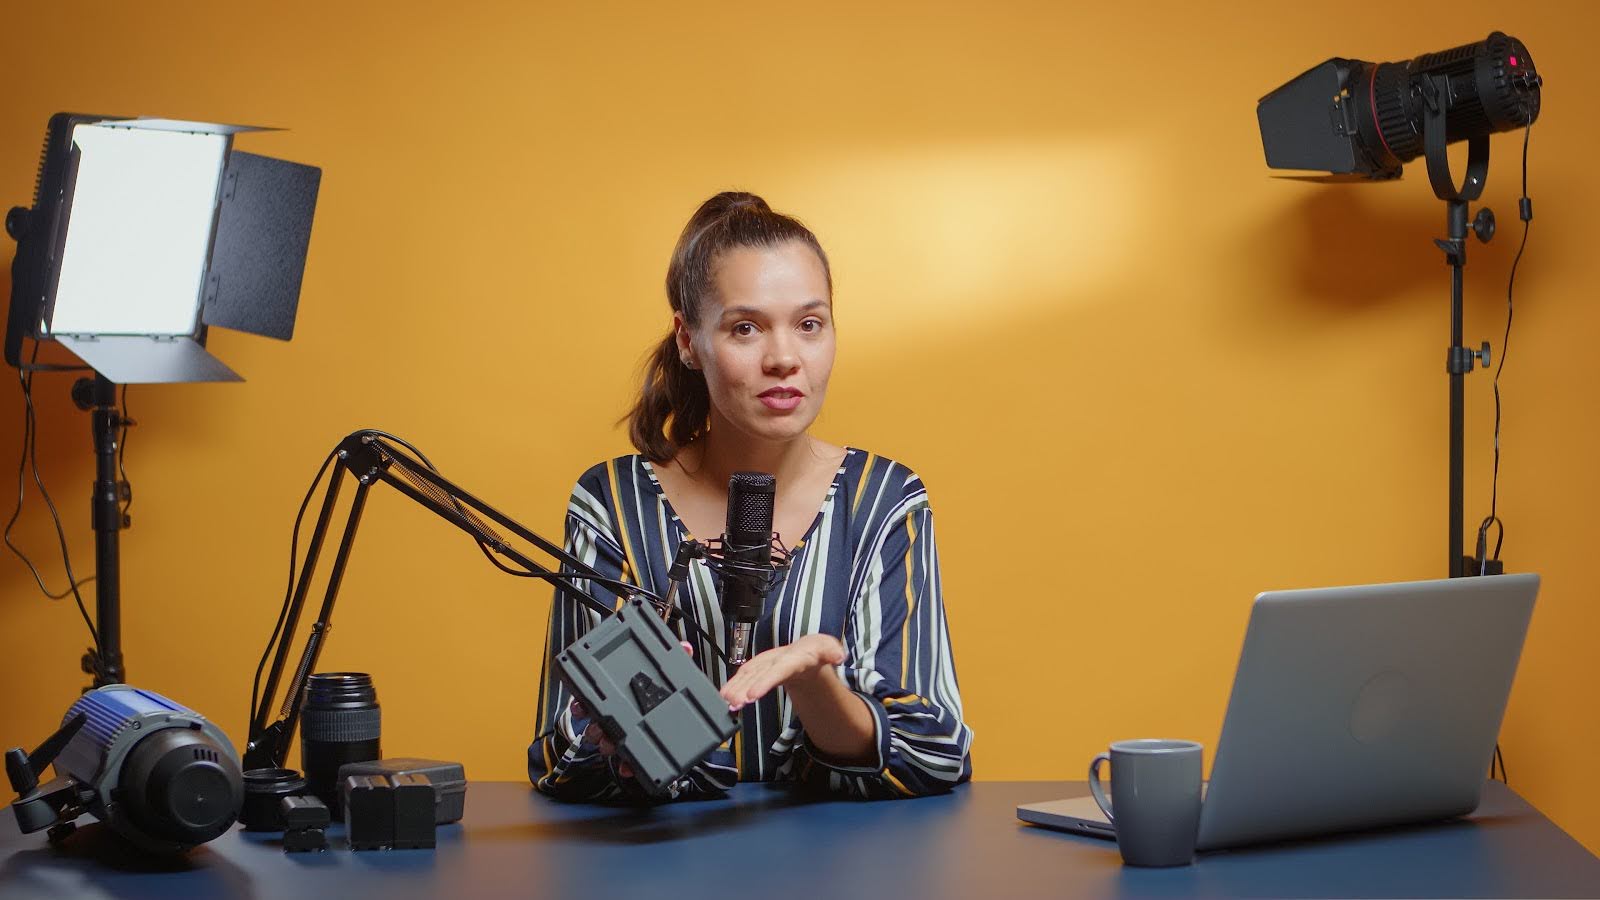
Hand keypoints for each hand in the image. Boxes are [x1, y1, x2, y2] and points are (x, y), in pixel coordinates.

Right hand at [572, 641, 694, 779]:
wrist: (695, 723)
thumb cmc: (678, 694)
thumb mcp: (679, 674)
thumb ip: (680, 659)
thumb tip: (685, 647)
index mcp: (625, 694)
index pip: (596, 697)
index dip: (583, 703)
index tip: (580, 706)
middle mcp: (621, 716)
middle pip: (596, 723)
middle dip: (593, 728)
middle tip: (598, 728)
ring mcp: (629, 736)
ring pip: (607, 743)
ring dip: (606, 745)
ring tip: (611, 745)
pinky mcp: (640, 753)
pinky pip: (627, 762)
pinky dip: (626, 766)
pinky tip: (628, 767)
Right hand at [721, 633, 845, 710]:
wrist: (805, 650)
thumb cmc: (814, 651)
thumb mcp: (828, 649)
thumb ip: (833, 651)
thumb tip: (839, 655)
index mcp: (793, 655)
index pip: (779, 668)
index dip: (764, 681)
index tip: (753, 694)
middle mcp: (776, 658)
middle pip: (759, 673)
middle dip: (744, 687)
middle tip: (734, 701)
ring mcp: (766, 663)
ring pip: (748, 674)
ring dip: (736, 687)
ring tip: (727, 701)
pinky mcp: (759, 668)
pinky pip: (744, 676)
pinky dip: (734, 685)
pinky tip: (725, 696)